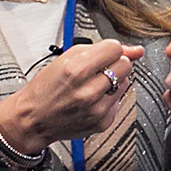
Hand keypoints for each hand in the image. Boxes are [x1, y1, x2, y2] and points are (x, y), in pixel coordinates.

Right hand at [0, 37, 141, 155]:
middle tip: (97, 70)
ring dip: (113, 81)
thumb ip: (101, 50)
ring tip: (92, 85)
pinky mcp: (103, 121)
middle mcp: (88, 90)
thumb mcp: (66, 59)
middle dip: (114, 63)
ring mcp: (97, 109)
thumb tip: (136, 50)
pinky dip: (109, 98)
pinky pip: (119, 100)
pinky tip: (93, 100)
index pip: (115, 48)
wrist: (33, 119)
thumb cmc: (46, 88)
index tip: (101, 54)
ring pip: (125, 82)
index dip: (108, 49)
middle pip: (125, 65)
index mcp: (76, 70)